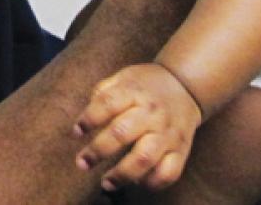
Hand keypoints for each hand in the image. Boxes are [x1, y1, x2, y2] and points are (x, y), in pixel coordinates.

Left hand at [73, 62, 201, 192]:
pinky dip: (152, 182)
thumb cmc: (145, 84)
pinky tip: (137, 182)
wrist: (183, 85)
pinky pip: (169, 173)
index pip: (107, 103)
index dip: (89, 119)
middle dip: (98, 151)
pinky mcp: (181, 150)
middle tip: (82, 163)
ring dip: (122, 174)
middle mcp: (152, 112)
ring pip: (145, 158)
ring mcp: (167, 133)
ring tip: (106, 183)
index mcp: (134, 91)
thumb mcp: (123, 78)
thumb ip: (103, 94)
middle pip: (122, 132)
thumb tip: (85, 119)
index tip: (76, 132)